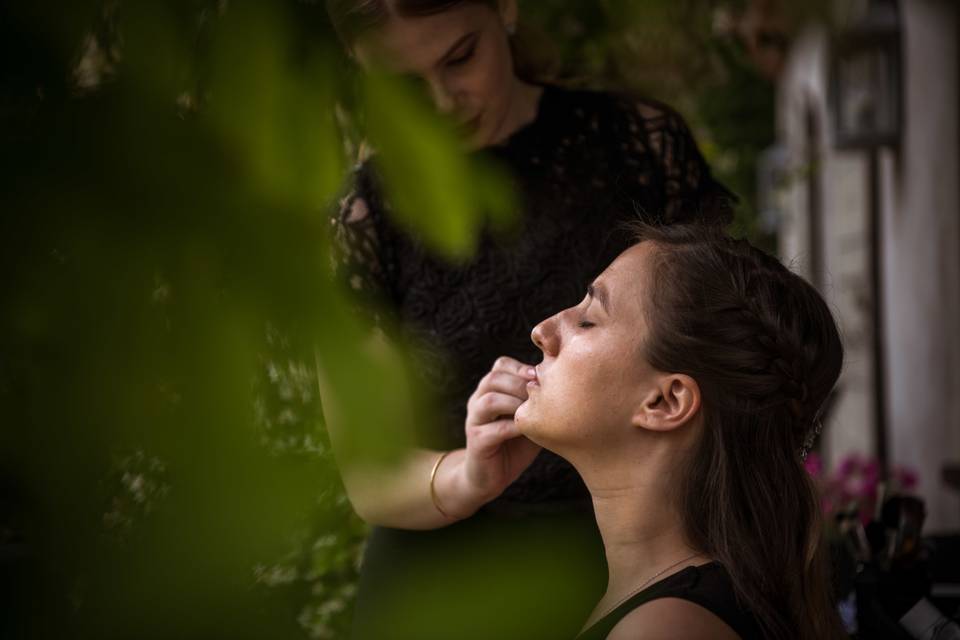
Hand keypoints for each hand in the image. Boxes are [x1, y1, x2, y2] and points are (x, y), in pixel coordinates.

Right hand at [461, 356, 542, 503]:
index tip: (541, 377)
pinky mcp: (476, 442)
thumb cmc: (514, 445)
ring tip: (533, 412)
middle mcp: (478, 401)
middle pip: (493, 378)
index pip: (500, 365)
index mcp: (490, 391)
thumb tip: (570, 384)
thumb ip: (539, 402)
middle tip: (540, 395)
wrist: (489, 478)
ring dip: (516, 403)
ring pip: (490, 400)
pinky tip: (528, 430)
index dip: (521, 367)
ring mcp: (475, 421)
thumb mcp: (530, 419)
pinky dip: (514, 427)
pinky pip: (493, 429)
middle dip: (521, 384)